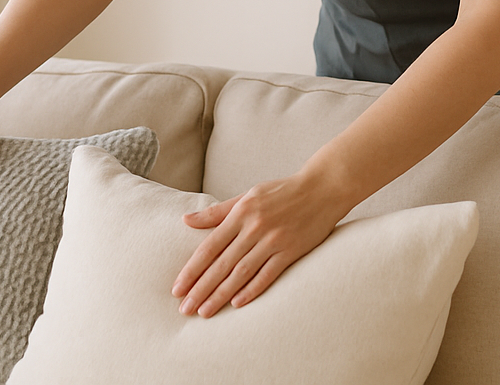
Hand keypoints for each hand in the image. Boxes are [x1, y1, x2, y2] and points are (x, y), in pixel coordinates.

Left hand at [171, 169, 352, 317]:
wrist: (322, 189)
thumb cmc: (282, 191)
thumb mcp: (247, 195)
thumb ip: (218, 212)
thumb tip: (186, 220)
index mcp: (241, 213)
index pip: (209, 247)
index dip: (191, 270)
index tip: (177, 289)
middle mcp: (254, 228)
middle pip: (222, 264)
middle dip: (201, 289)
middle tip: (185, 309)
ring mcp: (273, 240)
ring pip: (241, 273)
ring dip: (221, 294)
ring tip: (205, 311)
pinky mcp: (291, 251)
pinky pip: (268, 275)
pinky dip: (252, 290)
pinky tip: (237, 303)